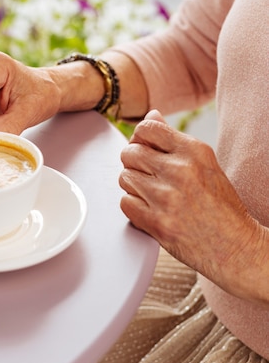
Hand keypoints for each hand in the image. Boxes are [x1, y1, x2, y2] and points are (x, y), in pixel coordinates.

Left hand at [119, 110, 266, 302]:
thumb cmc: (220, 205)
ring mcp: (166, 198)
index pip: (146, 128)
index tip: (145, 149)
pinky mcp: (157, 223)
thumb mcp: (204, 164)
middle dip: (133, 163)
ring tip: (152, 194)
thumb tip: (151, 115)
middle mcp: (180, 171)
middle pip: (129, 153)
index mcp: (194, 152)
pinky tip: (150, 210)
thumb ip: (173, 140)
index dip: (140, 139)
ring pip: (124, 178)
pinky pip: (125, 203)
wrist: (237, 247)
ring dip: (133, 186)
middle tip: (147, 176)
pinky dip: (133, 207)